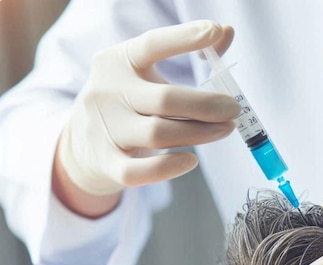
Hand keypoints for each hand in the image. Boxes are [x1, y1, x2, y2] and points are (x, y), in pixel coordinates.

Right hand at [54, 20, 239, 216]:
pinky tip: (191, 160)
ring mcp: (105, 129)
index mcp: (117, 61)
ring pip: (159, 134)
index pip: (151, 44)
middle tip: (234, 109)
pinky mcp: (107, 164)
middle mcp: (106, 92)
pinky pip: (140, 171)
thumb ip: (186, 53)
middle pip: (165, 100)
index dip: (184, 38)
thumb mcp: (148, 74)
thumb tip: (226, 31)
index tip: (214, 32)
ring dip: (200, 133)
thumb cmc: (130, 104)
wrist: (85, 145)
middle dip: (207, 105)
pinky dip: (168, 167)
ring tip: (226, 129)